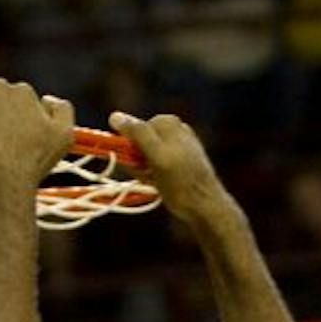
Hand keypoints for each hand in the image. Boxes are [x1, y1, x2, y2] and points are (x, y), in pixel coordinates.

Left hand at [0, 79, 76, 192]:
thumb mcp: (65, 135)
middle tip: (0, 142)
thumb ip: (63, 109)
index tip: (15, 139)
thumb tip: (47, 98)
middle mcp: (0, 86)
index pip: (17, 101)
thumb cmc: (35, 160)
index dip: (17, 121)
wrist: (4, 176)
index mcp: (23, 91)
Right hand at [104, 111, 231, 230]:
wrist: (206, 206)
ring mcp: (178, 145)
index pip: (133, 129)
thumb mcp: (157, 155)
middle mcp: (174, 129)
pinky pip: (156, 165)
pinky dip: (154, 175)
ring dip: (144, 170)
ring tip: (157, 182)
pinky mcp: (181, 162)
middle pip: (139, 143)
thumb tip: (114, 116)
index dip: (130, 147)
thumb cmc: (182, 182)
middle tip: (147, 175)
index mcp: (168, 122)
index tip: (135, 163)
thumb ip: (137, 133)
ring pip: (146, 156)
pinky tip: (162, 185)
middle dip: (137, 160)